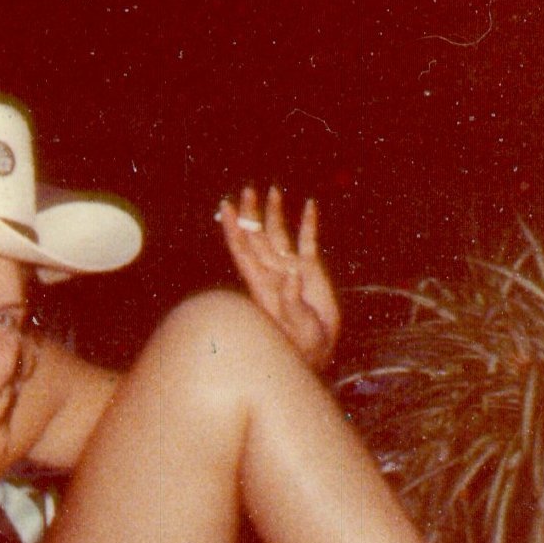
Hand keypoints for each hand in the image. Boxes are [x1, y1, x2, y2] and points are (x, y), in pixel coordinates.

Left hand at [218, 185, 339, 370]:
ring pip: (279, 236)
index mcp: (262, 283)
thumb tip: (291, 274)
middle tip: (246, 191)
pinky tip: (309, 206)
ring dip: (274, 214)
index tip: (226, 208)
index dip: (233, 229)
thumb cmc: (301, 344)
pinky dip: (308, 224)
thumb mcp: (296, 325)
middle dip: (250, 214)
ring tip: (271, 191)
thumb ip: (291, 300)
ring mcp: (291, 269)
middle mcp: (272, 272)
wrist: (317, 352)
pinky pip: (308, 242)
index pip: (243, 251)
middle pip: (257, 237)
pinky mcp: (311, 270)